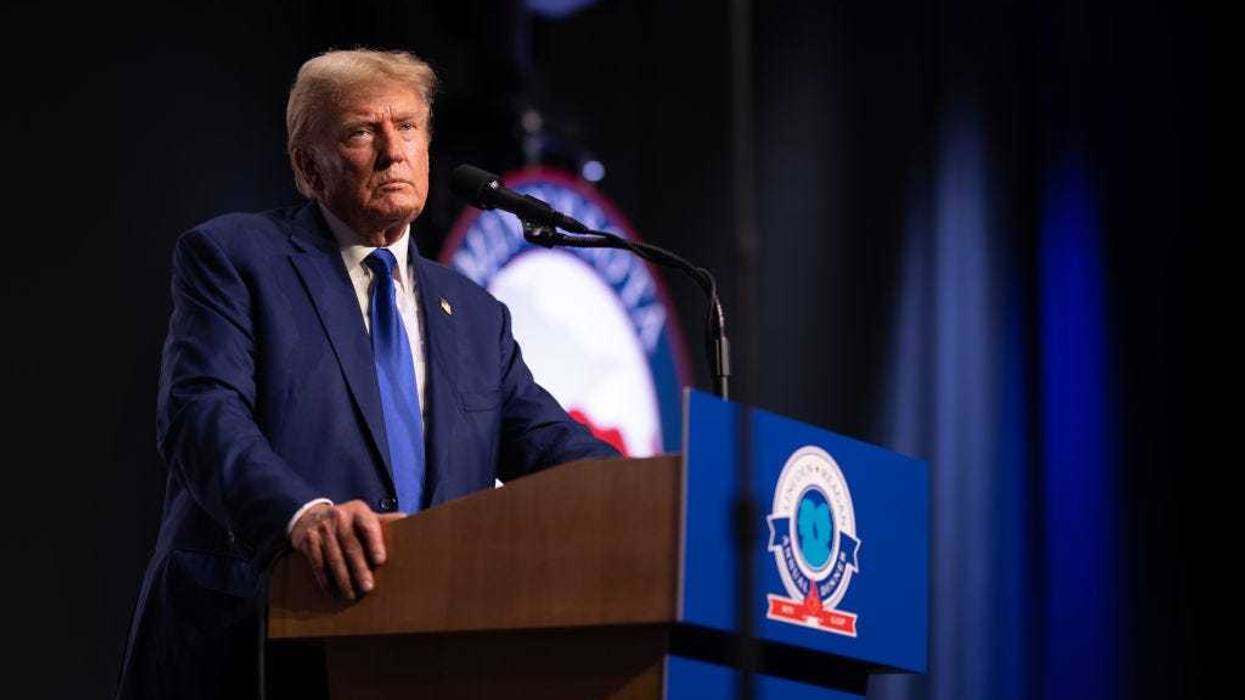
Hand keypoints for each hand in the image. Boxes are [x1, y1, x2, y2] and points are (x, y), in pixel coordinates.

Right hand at [289, 500, 404, 600]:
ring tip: (352, 594)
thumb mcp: (365, 516)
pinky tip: (333, 591)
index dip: (374, 543)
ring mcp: (322, 529)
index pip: (368, 526)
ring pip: (334, 557)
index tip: (380, 561)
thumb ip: (384, 521)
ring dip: (343, 578)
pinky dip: (325, 579)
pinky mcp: (308, 541)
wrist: (311, 516)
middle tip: (368, 587)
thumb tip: (407, 519)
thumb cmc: (348, 522)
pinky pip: (317, 563)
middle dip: (359, 568)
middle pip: (350, 545)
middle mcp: (339, 517)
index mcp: (358, 511)